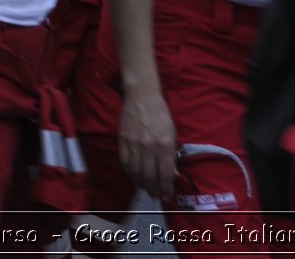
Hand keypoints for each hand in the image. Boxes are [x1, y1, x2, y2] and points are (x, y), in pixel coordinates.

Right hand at [119, 85, 176, 200]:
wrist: (142, 96)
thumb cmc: (161, 114)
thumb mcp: (172, 133)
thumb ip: (171, 155)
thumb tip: (172, 174)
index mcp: (164, 145)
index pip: (165, 174)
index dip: (166, 189)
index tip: (166, 197)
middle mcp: (149, 147)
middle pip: (149, 177)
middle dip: (153, 190)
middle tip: (156, 196)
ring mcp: (134, 145)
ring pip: (136, 172)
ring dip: (141, 184)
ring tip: (146, 188)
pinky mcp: (123, 141)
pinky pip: (125, 162)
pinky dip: (129, 172)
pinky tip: (134, 176)